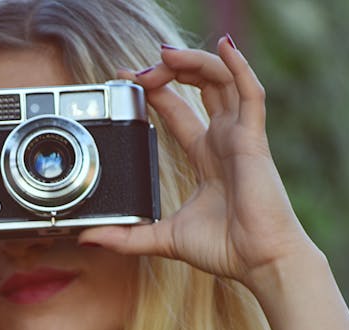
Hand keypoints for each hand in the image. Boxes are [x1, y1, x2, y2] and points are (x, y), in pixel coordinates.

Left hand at [77, 36, 318, 294]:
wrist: (260, 263)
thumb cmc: (226, 249)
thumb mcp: (164, 238)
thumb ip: (127, 237)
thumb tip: (88, 239)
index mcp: (206, 157)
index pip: (178, 111)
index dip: (155, 92)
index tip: (127, 79)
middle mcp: (224, 141)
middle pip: (200, 88)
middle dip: (170, 72)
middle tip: (140, 70)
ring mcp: (241, 137)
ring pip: (222, 81)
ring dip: (194, 63)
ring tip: (166, 56)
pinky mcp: (254, 141)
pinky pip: (251, 93)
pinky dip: (240, 67)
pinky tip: (223, 47)